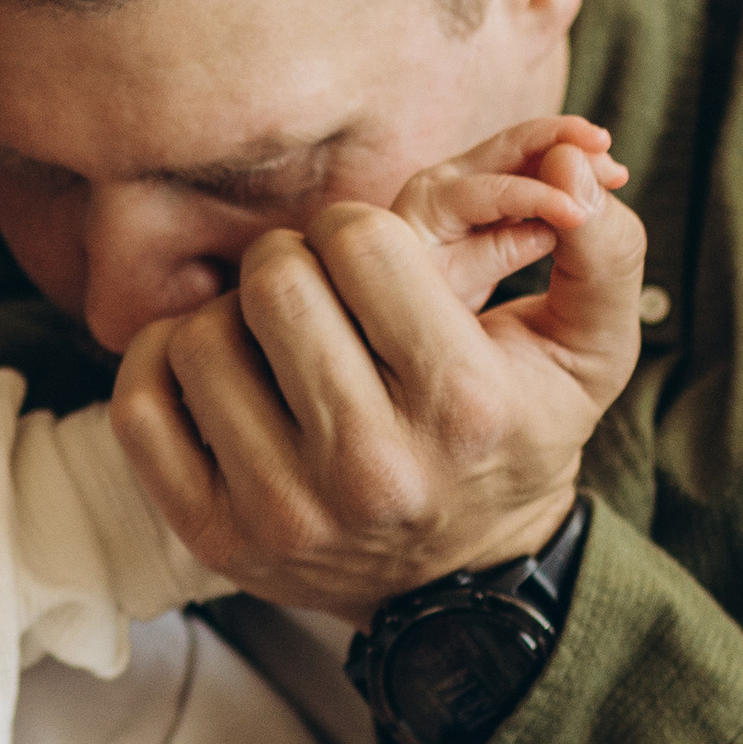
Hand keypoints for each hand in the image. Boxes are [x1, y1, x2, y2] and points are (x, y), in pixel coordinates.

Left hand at [111, 115, 647, 620]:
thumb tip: (577, 165)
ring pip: (201, 337)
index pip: (360, 239)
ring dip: (233, 319)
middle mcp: (370, 465)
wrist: (461, 578)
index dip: (361, 231)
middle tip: (323, 298)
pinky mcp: (214, 536)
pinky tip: (218, 372)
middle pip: (274, 280)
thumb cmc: (514, 432)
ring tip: (281, 346)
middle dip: (295, 262)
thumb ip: (603, 242)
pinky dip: (164, 365)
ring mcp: (283, 510)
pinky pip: (140, 404)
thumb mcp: (589, 345)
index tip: (375, 265)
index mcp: (461, 403)